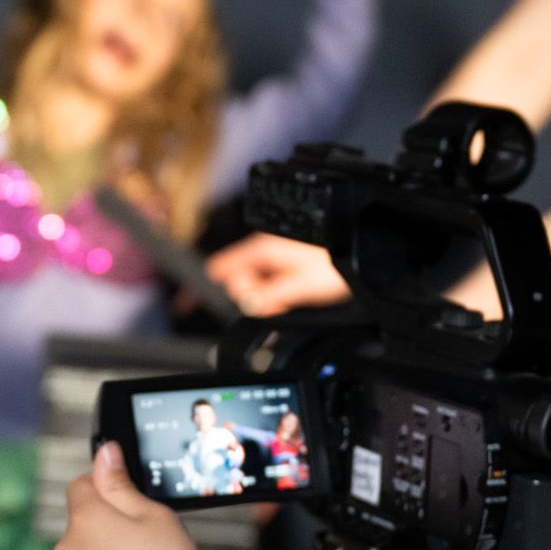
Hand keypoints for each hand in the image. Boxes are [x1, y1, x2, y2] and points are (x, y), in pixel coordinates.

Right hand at [206, 231, 349, 315]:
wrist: (359, 245)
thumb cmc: (336, 263)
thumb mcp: (300, 287)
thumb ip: (267, 296)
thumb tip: (245, 305)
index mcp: (261, 248)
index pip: (220, 266)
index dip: (209, 287)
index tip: (191, 304)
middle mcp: (264, 244)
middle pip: (239, 276)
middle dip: (249, 296)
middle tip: (273, 306)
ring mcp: (276, 248)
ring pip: (256, 277)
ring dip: (265, 294)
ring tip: (287, 300)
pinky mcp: (287, 253)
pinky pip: (269, 274)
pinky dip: (274, 288)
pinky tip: (292, 294)